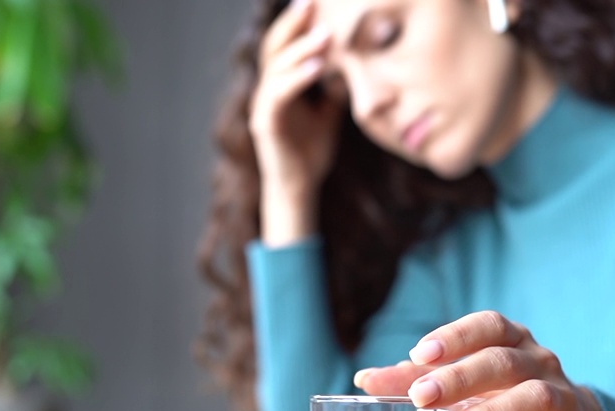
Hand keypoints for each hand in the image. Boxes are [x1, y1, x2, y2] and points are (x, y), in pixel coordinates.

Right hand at [250, 0, 345, 245]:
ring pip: (277, 67)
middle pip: (275, 46)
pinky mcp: (265, 124)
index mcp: (280, 84)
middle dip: (293, 22)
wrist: (300, 188)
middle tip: (312, 1)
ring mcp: (263, 106)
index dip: (298, 21)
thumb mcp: (329, 112)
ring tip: (326, 34)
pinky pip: (279, 95)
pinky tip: (318, 67)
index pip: (285, 44)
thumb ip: (334, 87)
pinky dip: (297, 78)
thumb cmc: (311, 151)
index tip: (316, 0)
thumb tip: (351, 62)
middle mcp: (267, 90)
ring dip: (301, 49)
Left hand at [354, 311, 606, 410]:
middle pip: (504, 361)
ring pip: (532, 399)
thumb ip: (418, 379)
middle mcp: (541, 362)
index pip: (488, 326)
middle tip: (422, 397)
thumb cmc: (507, 396)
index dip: (456, 336)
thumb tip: (364, 379)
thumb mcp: (468, 385)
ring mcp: (562, 398)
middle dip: (461, 378)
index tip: (421, 353)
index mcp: (513, 341)